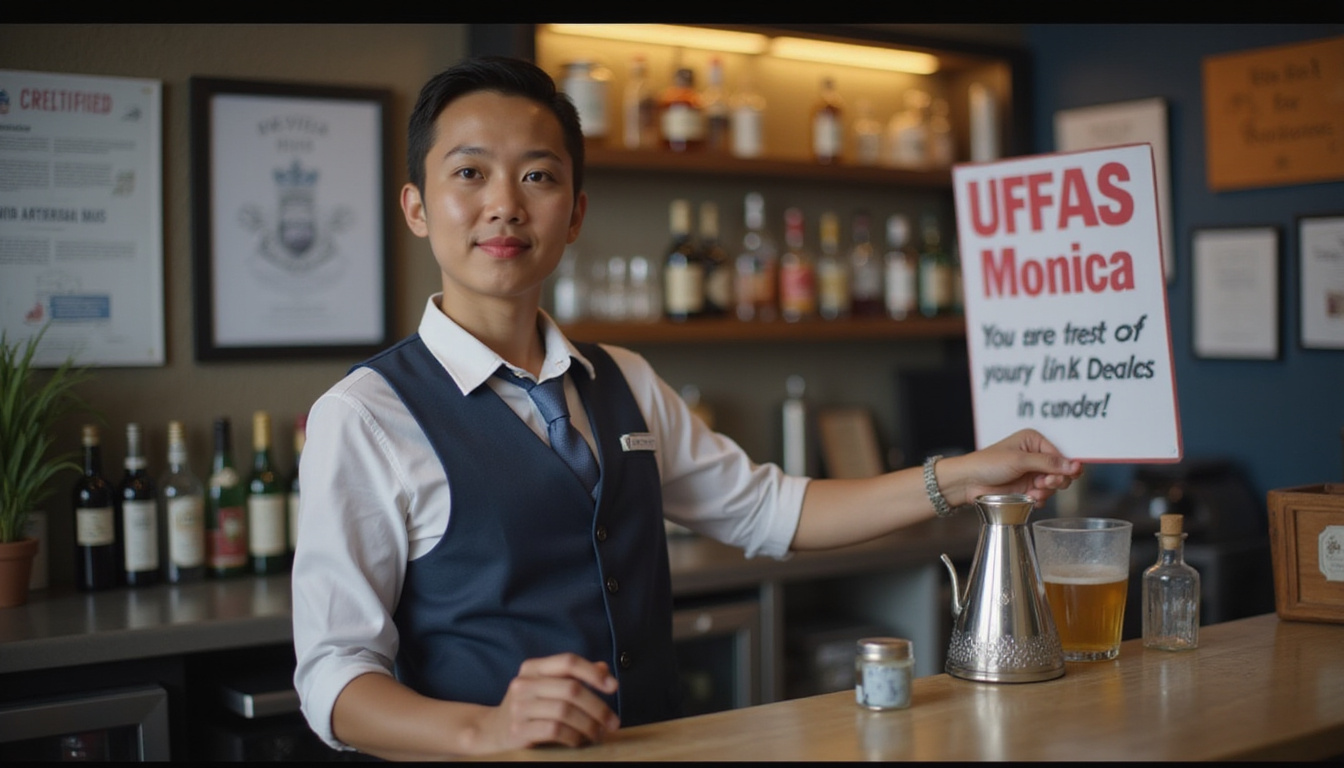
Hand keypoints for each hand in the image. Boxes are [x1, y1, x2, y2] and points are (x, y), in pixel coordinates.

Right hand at [476, 653, 620, 751]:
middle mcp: (524, 683)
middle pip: (571, 689)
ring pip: (565, 711)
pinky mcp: (518, 729)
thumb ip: (573, 677)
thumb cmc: (529, 706)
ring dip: (589, 725)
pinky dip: (573, 736)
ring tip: (599, 734)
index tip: (614, 687)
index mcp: (533, 668)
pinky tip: (579, 740)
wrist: (492, 730)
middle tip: (614, 722)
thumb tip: (604, 669)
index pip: (568, 661)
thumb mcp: (547, 686)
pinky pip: (555, 730)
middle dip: (598, 707)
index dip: (593, 673)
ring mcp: (519, 706)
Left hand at [945, 428, 1081, 506]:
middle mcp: (1036, 456)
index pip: (1062, 455)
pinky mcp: (1027, 489)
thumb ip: (1048, 463)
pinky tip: (1028, 498)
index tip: (1063, 476)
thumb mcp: (1019, 460)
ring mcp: (1032, 474)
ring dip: (1046, 491)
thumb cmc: (988, 464)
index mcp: (1035, 441)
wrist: (968, 483)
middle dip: (1055, 480)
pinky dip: (1039, 499)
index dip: (1066, 467)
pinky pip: (1045, 497)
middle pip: (1063, 471)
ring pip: (1055, 486)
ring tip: (1033, 492)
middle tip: (1044, 484)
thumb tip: (1075, 466)